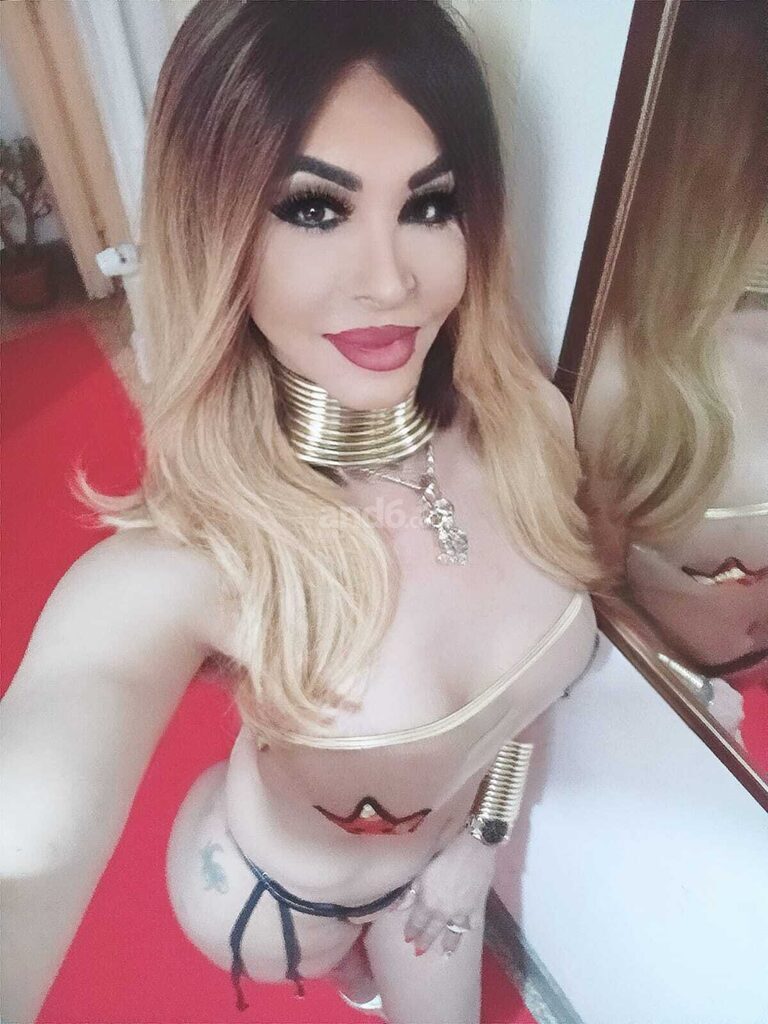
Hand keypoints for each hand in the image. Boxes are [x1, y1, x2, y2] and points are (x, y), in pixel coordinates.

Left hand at [390, 829, 496, 957]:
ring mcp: (462, 912)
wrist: (473, 847)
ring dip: (448, 944)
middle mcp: (443, 912)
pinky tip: (467, 931)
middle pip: (433, 930)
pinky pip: (473, 923)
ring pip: (453, 933)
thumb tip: (394, 909)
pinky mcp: (477, 907)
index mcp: (428, 902)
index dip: (411, 930)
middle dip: (425, 941)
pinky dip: (469, 928)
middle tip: (419, 952)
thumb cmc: (444, 852)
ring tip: (446, 954)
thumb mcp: (421, 869)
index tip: (407, 939)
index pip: (416, 921)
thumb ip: (409, 892)